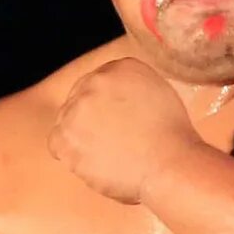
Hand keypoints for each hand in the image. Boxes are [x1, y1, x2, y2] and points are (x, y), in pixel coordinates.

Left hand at [51, 57, 199, 203]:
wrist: (170, 166)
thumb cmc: (175, 140)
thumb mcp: (164, 96)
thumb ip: (136, 89)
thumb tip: (120, 100)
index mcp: (124, 67)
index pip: (103, 81)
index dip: (107, 104)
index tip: (117, 120)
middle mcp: (95, 81)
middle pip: (81, 98)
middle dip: (92, 118)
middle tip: (113, 140)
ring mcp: (76, 109)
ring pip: (67, 121)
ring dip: (82, 136)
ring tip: (108, 154)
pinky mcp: (65, 138)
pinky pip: (58, 145)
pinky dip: (73, 154)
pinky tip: (95, 162)